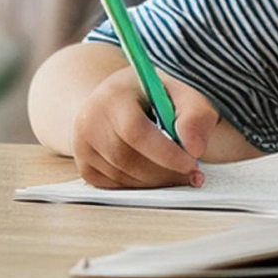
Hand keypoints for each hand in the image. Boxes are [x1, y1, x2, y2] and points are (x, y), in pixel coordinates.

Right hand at [72, 67, 218, 188]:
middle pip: (125, 158)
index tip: (191, 163)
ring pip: (120, 176)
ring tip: (179, 171)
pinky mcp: (84, 165)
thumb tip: (195, 148)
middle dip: (163, 171)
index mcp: (113, 95)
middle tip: (191, 172)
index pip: (135, 132)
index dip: (165, 152)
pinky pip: (113, 185)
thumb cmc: (157, 94)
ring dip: (154, 180)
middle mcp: (90, 120)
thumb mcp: (183, 92)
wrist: (124, 99)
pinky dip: (139, 185)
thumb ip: (195, 115)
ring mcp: (82, 145)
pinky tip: (157, 172)